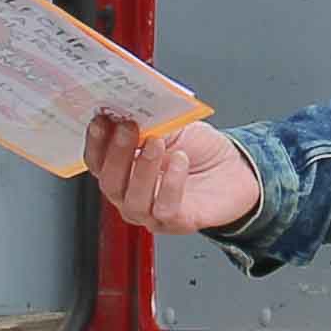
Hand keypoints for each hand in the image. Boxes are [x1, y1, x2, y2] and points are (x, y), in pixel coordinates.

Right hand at [89, 113, 262, 233]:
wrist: (235, 169)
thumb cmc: (199, 151)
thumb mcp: (171, 127)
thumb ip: (149, 122)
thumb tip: (129, 109)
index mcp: (124, 170)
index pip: (97, 162)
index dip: (95, 143)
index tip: (101, 121)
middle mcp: (131, 195)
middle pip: (110, 182)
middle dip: (117, 153)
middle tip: (128, 128)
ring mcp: (151, 213)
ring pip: (133, 200)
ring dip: (143, 168)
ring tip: (157, 142)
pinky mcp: (176, 221)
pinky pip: (165, 208)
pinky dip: (171, 183)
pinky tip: (179, 161)